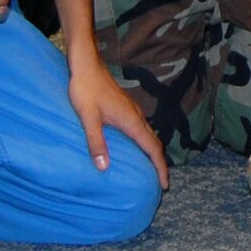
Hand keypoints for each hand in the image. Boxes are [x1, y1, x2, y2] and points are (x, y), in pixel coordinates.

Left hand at [68, 54, 170, 187]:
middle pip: (155, 143)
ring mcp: (132, 111)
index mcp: (131, 121)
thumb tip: (104, 168)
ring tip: (150, 168)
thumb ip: (96, 142)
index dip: (160, 167)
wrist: (86, 65)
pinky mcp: (126, 108)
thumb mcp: (88, 118)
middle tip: (161, 182)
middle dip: (160, 163)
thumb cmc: (86, 90)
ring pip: (149, 135)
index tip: (165, 184)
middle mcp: (136, 116)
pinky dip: (145, 143)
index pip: (152, 148)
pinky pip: (142, 129)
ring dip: (153, 153)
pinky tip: (135, 147)